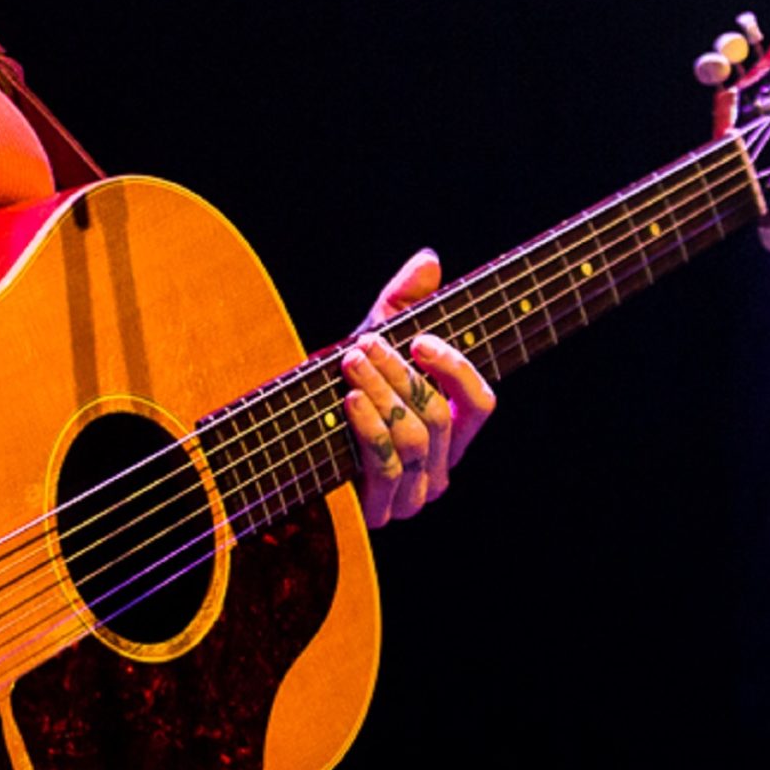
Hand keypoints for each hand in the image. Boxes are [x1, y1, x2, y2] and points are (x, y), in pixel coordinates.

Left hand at [339, 250, 497, 527]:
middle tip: (364, 344)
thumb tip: (428, 260)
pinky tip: (350, 399)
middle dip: (400, 374)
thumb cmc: (342, 388)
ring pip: (414, 439)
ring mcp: (413, 494)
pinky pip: (386, 468)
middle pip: (439, 416)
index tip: (419, 338)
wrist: (288, 446)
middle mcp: (440, 467)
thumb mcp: (373, 340)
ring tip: (349, 364)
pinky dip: (369, 428)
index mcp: (451, 432)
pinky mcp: (381, 509)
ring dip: (380, 394)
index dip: (456, 370)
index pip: (481, 404)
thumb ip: (402, 303)